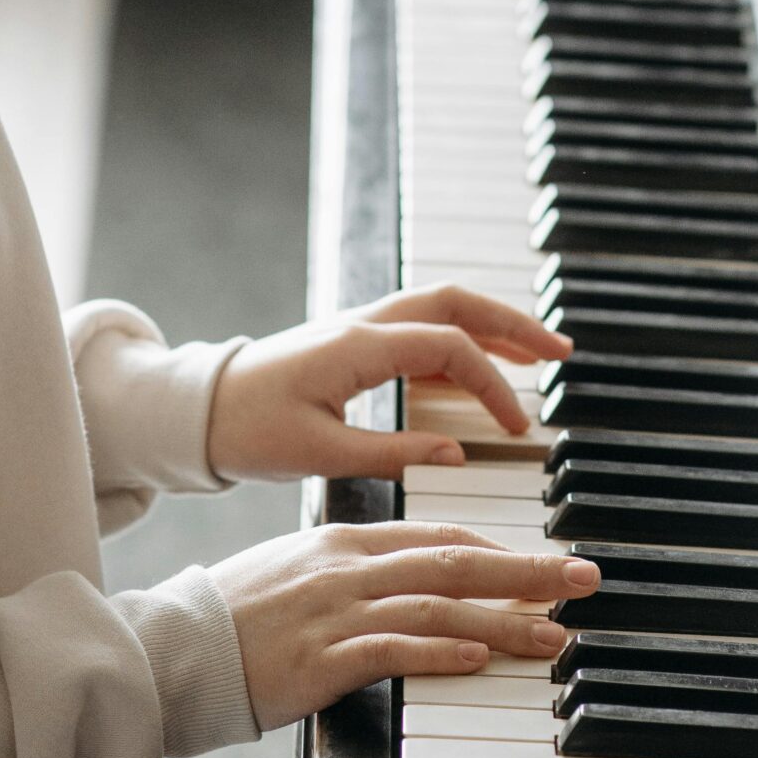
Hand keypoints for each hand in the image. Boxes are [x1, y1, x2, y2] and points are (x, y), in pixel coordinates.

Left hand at [207, 284, 570, 482]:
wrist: (197, 411)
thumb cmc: (248, 432)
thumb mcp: (321, 454)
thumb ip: (395, 452)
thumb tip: (459, 452)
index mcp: (358, 346)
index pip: (449, 346)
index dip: (492, 384)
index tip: (515, 427)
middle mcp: (364, 325)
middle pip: (456, 303)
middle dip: (513, 323)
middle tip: (561, 351)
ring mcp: (358, 328)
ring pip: (440, 308)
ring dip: (491, 325)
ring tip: (537, 354)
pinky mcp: (352, 342)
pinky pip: (418, 328)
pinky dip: (459, 338)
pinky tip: (479, 367)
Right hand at [210, 521, 599, 727]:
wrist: (170, 650)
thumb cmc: (233, 620)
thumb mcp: (296, 574)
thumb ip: (351, 572)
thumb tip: (405, 584)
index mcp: (343, 542)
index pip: (436, 536)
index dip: (496, 549)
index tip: (541, 563)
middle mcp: (346, 568)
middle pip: (454, 562)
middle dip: (527, 571)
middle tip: (582, 578)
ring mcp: (335, 612)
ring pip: (438, 607)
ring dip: (504, 620)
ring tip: (554, 633)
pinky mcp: (321, 660)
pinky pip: (393, 650)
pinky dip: (442, 652)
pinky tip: (480, 658)